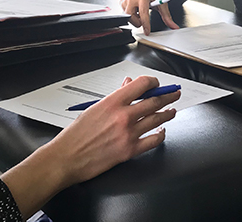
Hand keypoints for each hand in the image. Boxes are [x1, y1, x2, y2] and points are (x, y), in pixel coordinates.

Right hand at [0, 76, 180, 217]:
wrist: (67, 158)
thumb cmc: (76, 134)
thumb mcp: (94, 109)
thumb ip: (114, 97)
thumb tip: (128, 86)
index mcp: (112, 102)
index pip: (141, 85)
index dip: (153, 83)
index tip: (157, 84)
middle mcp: (123, 116)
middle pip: (154, 101)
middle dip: (168, 96)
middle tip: (174, 94)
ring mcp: (128, 134)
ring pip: (157, 119)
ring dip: (168, 113)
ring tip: (172, 110)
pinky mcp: (130, 150)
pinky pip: (153, 140)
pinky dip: (161, 134)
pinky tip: (162, 131)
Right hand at [120, 0, 178, 34]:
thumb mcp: (162, 4)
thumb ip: (167, 16)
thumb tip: (173, 26)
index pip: (143, 12)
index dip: (145, 24)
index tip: (147, 31)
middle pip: (131, 16)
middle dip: (138, 22)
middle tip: (144, 21)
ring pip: (127, 16)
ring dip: (134, 19)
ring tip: (141, 14)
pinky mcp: (123, 1)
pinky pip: (124, 13)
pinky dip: (131, 15)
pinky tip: (136, 11)